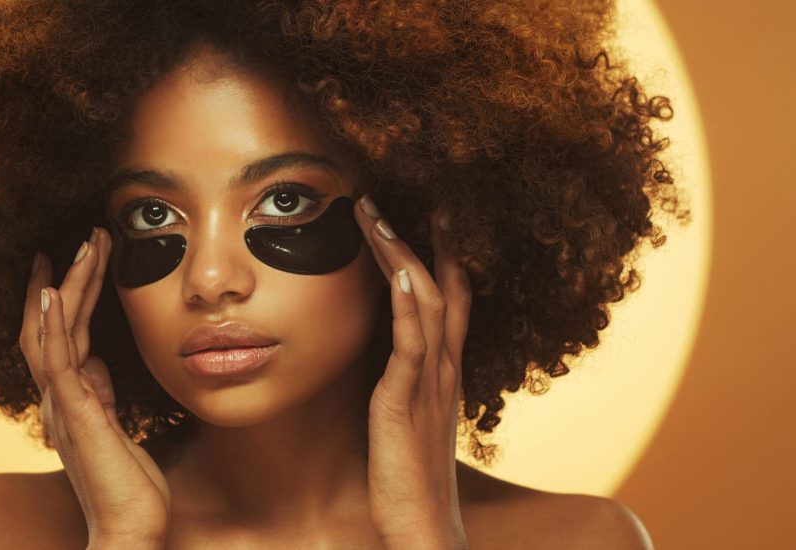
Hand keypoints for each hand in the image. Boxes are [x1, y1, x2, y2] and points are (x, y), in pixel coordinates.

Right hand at [20, 227, 169, 548]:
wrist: (129, 530)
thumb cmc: (127, 486)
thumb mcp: (116, 428)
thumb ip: (100, 394)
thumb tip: (96, 362)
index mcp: (69, 399)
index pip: (61, 335)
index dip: (66, 295)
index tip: (75, 259)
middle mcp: (57, 397)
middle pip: (52, 324)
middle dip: (69, 278)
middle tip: (87, 237)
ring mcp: (61, 405)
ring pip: (53, 332)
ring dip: (66, 286)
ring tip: (81, 246)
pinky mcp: (74, 414)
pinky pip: (55, 360)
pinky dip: (50, 323)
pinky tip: (51, 290)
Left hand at [354, 195, 471, 549]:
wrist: (424, 533)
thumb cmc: (410, 483)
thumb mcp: (407, 424)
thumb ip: (402, 389)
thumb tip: (385, 368)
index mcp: (444, 374)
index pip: (451, 301)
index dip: (445, 257)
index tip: (431, 217)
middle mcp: (445, 370)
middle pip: (444, 289)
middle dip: (428, 240)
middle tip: (416, 196)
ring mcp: (430, 384)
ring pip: (425, 303)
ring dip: (403, 255)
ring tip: (379, 214)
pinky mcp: (406, 403)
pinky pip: (411, 344)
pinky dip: (406, 303)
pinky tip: (397, 271)